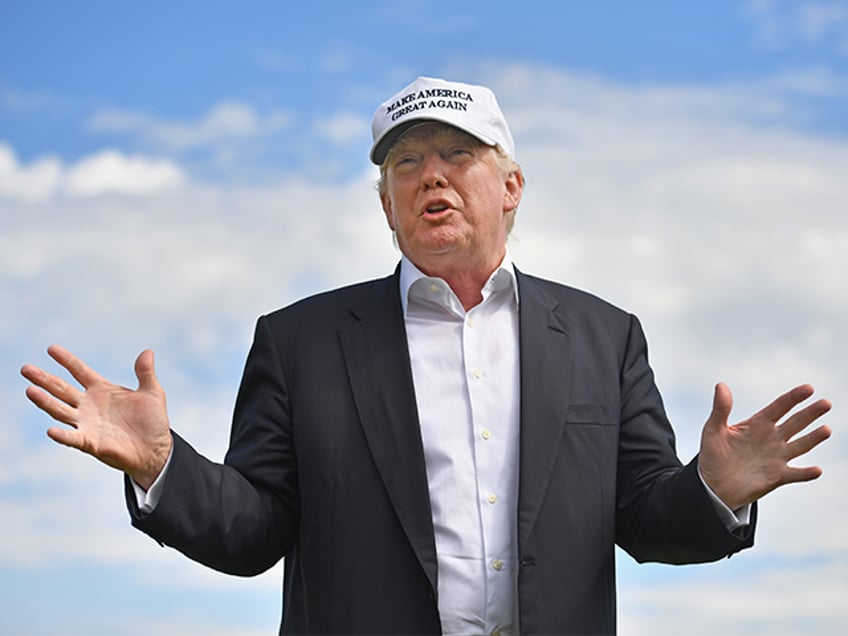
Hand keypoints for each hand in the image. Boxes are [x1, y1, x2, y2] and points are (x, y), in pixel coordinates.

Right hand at [21, 345, 172, 489]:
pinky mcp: (90, 442)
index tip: (51, 349)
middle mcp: (89, 405)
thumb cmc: (152, 421)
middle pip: (62, 389)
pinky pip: (73, 438)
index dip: (67, 360)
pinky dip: (62, 435)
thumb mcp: (152, 393)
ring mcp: (87, 424)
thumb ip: (145, 373)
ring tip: (30, 390)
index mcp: (102, 390)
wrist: (156, 450)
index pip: (80, 371)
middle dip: (44, 379)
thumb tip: (148, 351)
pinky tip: (51, 430)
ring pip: (61, 410)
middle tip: (26, 369)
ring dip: (45, 401)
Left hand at [699, 383, 831, 510]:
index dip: (793, 398)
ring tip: (826, 429)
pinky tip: (816, 470)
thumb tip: (721, 385)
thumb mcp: (713, 429)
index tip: (809, 388)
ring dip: (813, 438)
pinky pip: (795, 474)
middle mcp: (772, 438)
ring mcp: (777, 457)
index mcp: (758, 424)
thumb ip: (720, 408)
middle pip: (795, 423)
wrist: (714, 484)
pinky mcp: (777, 476)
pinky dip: (806, 473)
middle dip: (810, 413)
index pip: (779, 407)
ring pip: (800, 445)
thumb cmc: (713, 455)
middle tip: (826, 403)